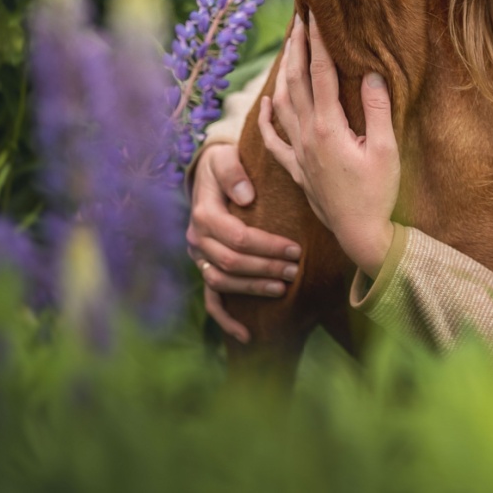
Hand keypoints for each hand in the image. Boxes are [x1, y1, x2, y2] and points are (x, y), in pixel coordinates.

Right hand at [185, 142, 302, 343]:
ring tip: (283, 288)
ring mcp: (199, 258)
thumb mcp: (226, 158)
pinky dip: (227, 320)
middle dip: (265, 268)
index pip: (236, 236)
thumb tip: (246, 197)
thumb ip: (234, 173)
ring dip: (253, 289)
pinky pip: (211, 300)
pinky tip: (247, 335)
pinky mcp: (205, 269)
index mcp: (204, 213)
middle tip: (295, 269)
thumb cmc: (225, 164)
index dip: (266, 246)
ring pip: (223, 282)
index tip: (295, 249)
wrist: (210, 173)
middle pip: (231, 262)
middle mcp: (197, 239)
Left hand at [261, 13, 399, 276]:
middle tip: (299, 20)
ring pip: (282, 103)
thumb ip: (377, 110)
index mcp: (329, 128)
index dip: (318, 43)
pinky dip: (267, 116)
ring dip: (283, 73)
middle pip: (296, 82)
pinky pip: (274, 138)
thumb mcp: (386, 150)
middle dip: (296, 48)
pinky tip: (266, 101)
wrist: (360, 234)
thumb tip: (371, 73)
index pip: (320, 74)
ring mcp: (299, 153)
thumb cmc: (379, 193)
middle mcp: (308, 136)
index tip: (316, 16)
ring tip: (287, 49)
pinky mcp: (297, 169)